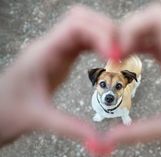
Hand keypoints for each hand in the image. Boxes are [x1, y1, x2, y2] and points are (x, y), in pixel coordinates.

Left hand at [0, 6, 115, 147]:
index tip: (115, 55)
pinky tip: (107, 56)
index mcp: (43, 54)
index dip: (100, 34)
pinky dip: (98, 43)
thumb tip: (101, 142)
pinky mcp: (61, 56)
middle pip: (82, 19)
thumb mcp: (40, 119)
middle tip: (121, 53)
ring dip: (103, 35)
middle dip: (105, 30)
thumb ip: (72, 128)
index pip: (75, 27)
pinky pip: (83, 40)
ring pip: (84, 27)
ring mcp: (55, 49)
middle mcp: (50, 45)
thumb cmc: (8, 113)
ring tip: (117, 54)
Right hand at [107, 4, 160, 149]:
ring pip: (154, 26)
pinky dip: (139, 43)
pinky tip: (130, 57)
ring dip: (133, 36)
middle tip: (114, 53)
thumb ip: (136, 133)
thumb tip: (109, 138)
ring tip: (119, 56)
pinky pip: (156, 39)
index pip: (158, 20)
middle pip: (153, 17)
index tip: (118, 52)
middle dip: (128, 30)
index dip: (132, 28)